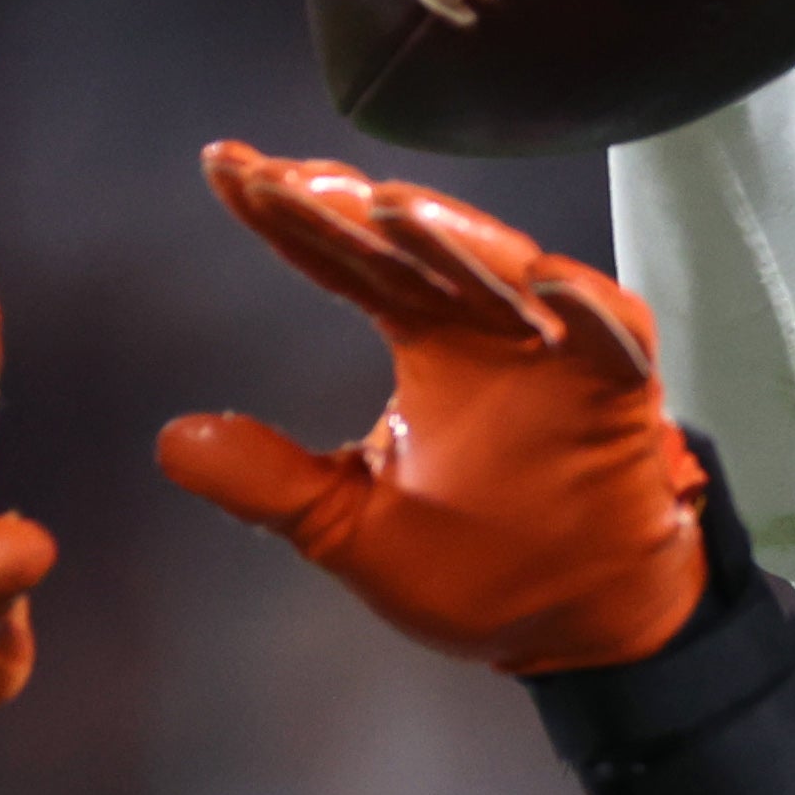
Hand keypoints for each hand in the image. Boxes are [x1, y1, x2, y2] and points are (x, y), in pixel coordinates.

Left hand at [159, 142, 707, 674]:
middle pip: (414, 248)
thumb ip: (270, 483)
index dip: (287, 216)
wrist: (582, 626)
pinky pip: (610, 332)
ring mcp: (557, 348)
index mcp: (425, 341)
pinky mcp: (621, 385)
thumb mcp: (351, 529)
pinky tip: (544, 279)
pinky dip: (584, 306)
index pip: (346, 260)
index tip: (224, 168)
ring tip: (392, 209)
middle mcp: (486, 327)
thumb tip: (173, 441)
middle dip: (352, 210)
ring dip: (451, 238)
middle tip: (287, 179)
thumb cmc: (482, 571)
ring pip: (502, 273)